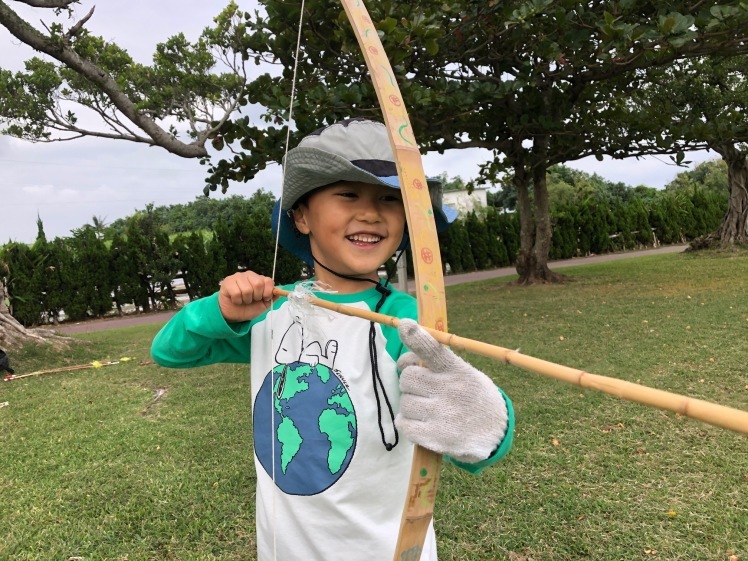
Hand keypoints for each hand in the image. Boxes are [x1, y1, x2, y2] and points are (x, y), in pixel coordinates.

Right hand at [218, 271, 275, 322]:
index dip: (267, 292)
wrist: (233, 315)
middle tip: (252, 300)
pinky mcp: (228, 282)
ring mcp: (237, 277)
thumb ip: (271, 297)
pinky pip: (236, 293)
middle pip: (258, 283)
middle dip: (256, 296)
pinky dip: (237, 300)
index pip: (268, 280)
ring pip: (247, 289)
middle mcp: (249, 275)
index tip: (263, 298)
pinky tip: (235, 300)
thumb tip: (280, 292)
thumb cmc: (249, 308)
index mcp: (259, 279)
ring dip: (246, 300)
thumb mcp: (263, 305)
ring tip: (243, 300)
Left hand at [396, 319, 508, 463]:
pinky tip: (420, 423)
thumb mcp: (464, 373)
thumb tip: (402, 361)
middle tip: (423, 391)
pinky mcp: (435, 437)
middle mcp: (450, 390)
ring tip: (426, 409)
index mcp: (457, 370)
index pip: (434, 350)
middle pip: (408, 378)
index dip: (416, 337)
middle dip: (410, 384)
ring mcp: (442, 414)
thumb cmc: (472, 396)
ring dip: (410, 406)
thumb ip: (436, 364)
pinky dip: (407, 424)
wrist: (496, 433)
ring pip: (404, 403)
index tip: (404, 325)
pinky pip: (404, 424)